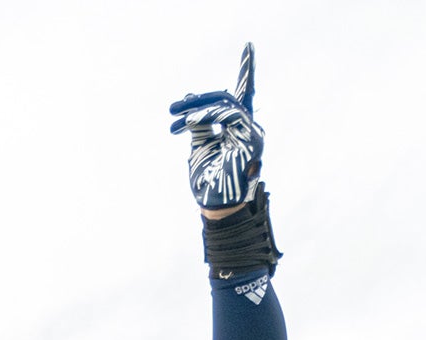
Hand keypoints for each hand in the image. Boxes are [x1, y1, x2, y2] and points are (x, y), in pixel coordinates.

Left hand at [170, 42, 263, 209]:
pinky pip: (230, 116)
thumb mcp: (198, 145)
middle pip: (227, 98)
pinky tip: (190, 121)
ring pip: (227, 104)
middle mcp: (249, 128)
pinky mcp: (251, 140)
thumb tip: (192, 98)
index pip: (243, 94)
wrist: (213, 208)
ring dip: (198, 109)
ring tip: (175, 118)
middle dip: (199, 100)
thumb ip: (199, 123)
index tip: (248, 46)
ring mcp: (253, 134)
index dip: (246, 71)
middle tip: (173, 108)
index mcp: (238, 129)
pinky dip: (208, 115)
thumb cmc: (206, 182)